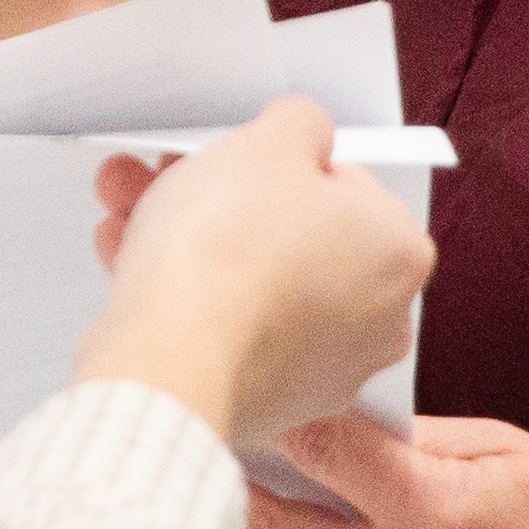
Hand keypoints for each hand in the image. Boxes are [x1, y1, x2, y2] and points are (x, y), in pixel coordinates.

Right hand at [77, 99, 432, 455]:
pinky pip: (227, 332)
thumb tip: (302, 135)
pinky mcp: (269, 402)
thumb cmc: (229, 251)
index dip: (278, 164)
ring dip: (189, 242)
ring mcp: (323, 368)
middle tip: (169, 177)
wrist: (173, 356)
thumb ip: (299, 125)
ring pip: (252, 284)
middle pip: (291, 237)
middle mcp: (378, 319)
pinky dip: (186, 297)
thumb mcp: (268, 141)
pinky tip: (132, 264)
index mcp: (399, 251)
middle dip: (220, 201)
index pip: (343, 186)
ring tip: (129, 212)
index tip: (235, 159)